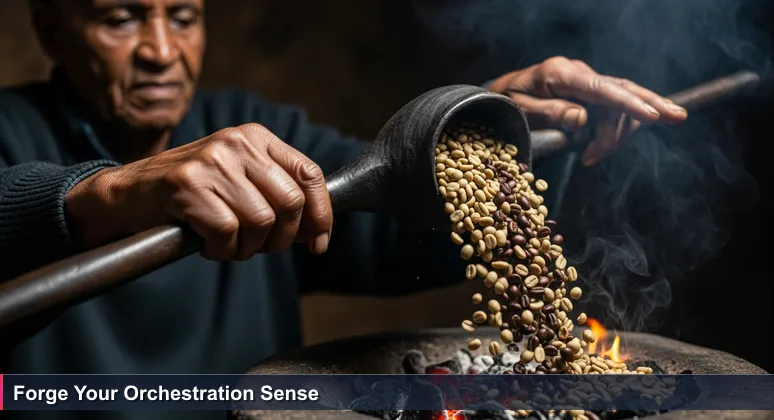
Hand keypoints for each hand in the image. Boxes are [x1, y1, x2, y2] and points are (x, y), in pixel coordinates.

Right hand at [66, 123, 331, 259]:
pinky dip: (220, 250)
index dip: (321, 214)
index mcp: (256, 137)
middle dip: (281, 238)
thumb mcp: (238, 179)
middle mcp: (237, 143)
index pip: (309, 174)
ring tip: (227, 243)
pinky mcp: (188, 186)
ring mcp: (212, 162)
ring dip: (248, 247)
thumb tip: (317, 231)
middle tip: (258, 247)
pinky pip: (228, 233)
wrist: (127, 193)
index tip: (317, 243)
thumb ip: (277, 194)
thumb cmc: (191, 193)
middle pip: (290, 203)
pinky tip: (206, 244)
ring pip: (262, 222)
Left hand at [488, 57, 687, 165]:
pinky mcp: (590, 92)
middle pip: (623, 88)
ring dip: (614, 135)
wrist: (501, 94)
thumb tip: (582, 120)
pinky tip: (602, 148)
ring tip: (591, 157)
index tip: (653, 114)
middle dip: (650, 105)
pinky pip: (614, 107)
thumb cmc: (507, 103)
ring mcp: (586, 81)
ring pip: (620, 104)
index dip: (629, 102)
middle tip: (676, 118)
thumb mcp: (520, 111)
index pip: (603, 88)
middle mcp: (578, 73)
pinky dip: (614, 129)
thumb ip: (550, 114)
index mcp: (561, 74)